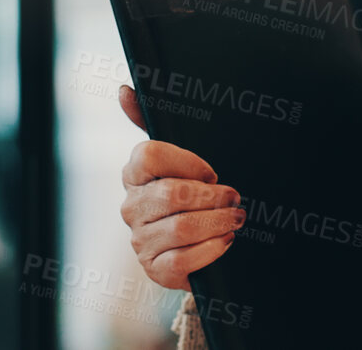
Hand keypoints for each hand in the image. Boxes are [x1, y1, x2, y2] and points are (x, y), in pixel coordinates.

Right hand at [117, 84, 244, 289]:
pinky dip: (211, 250)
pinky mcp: (156, 269)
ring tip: (236, 217)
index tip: (211, 170)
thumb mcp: (176, 156)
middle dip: (212, 195)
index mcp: (133, 174)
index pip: (149, 155)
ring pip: (181, 228)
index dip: (186, 161)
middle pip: (171, 194)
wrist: (194, 241)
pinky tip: (226, 240)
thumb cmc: (187, 189)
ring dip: (218, 221)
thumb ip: (150, 119)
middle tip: (234, 196)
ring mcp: (140, 240)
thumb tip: (125, 91)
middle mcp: (131, 207)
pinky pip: (183, 260)